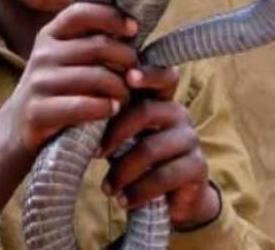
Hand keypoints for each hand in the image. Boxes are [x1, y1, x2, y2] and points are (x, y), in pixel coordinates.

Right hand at [7, 2, 139, 151]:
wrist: (19, 128)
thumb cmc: (58, 91)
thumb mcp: (66, 60)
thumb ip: (91, 43)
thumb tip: (132, 25)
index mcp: (49, 36)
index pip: (81, 13)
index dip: (111, 17)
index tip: (133, 29)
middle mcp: (42, 55)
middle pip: (99, 46)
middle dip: (128, 60)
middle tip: (137, 76)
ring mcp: (38, 83)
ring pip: (98, 77)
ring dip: (122, 89)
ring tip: (126, 98)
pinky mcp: (38, 111)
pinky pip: (84, 105)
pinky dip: (106, 108)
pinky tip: (112, 110)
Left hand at [99, 65, 220, 229]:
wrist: (166, 198)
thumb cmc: (132, 156)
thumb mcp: (117, 136)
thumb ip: (107, 118)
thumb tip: (76, 110)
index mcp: (157, 99)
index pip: (161, 77)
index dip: (148, 74)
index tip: (129, 78)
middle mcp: (177, 113)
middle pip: (146, 112)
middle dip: (115, 134)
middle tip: (94, 154)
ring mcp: (190, 139)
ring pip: (151, 148)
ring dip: (123, 171)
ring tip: (107, 188)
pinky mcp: (198, 166)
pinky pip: (165, 175)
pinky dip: (140, 190)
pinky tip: (125, 200)